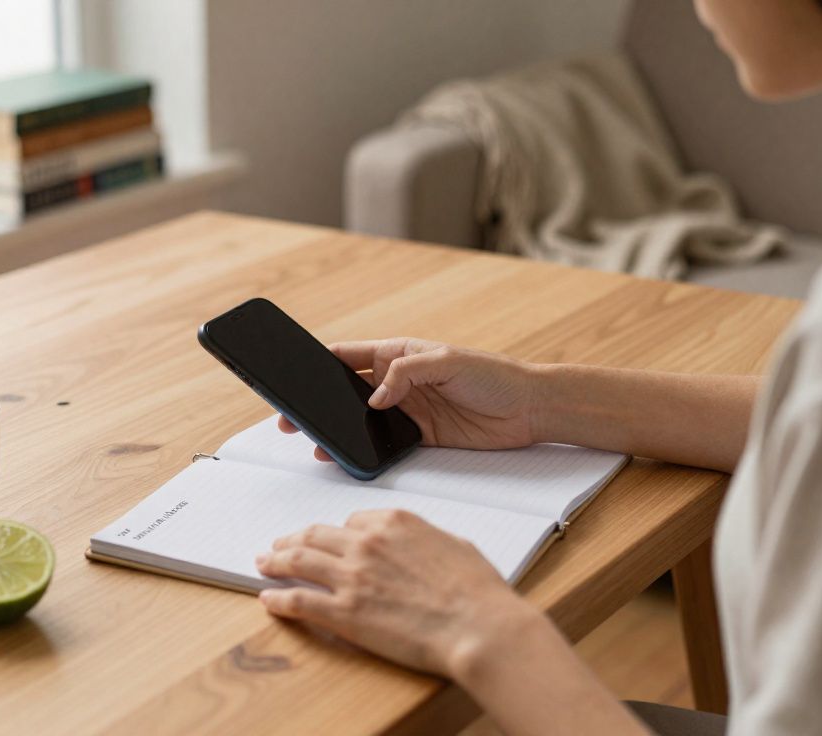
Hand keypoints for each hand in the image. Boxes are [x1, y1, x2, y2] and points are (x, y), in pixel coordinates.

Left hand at [256, 509, 536, 675]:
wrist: (478, 626)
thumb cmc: (477, 592)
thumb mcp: (454, 546)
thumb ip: (425, 539)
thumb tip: (418, 546)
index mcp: (394, 522)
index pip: (352, 522)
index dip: (338, 534)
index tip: (330, 541)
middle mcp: (366, 543)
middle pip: (316, 535)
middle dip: (293, 539)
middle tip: (280, 544)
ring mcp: (351, 577)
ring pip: (298, 560)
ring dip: (276, 561)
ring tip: (265, 563)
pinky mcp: (343, 612)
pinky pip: (298, 600)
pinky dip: (278, 599)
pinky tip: (269, 600)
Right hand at [280, 338, 540, 459]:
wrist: (529, 409)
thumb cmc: (493, 374)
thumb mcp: (446, 361)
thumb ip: (406, 374)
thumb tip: (374, 397)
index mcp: (398, 354)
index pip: (348, 355)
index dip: (320, 363)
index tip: (295, 374)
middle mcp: (398, 382)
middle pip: (346, 391)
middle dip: (319, 403)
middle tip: (293, 418)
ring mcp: (406, 410)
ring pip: (360, 420)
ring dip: (339, 430)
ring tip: (315, 442)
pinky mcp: (419, 436)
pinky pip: (383, 443)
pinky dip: (365, 450)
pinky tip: (349, 456)